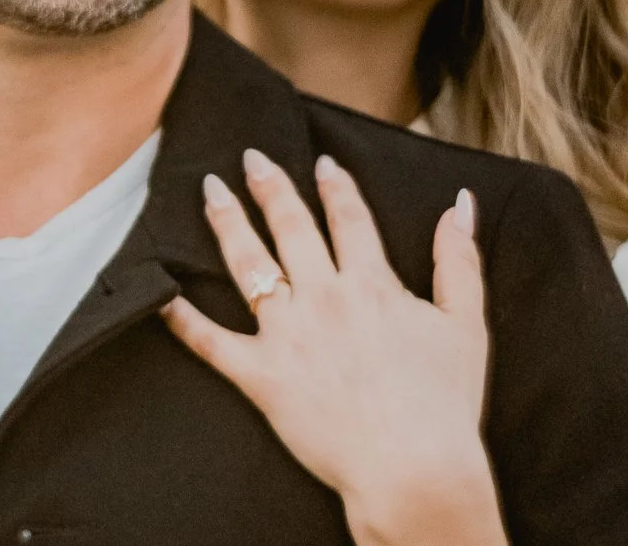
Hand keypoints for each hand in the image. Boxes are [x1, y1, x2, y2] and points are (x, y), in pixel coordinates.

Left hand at [161, 150, 504, 545]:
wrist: (413, 471)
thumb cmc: (443, 404)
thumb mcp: (466, 324)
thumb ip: (459, 260)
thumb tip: (461, 203)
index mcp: (371, 284)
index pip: (348, 218)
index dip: (335, 186)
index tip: (322, 162)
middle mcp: (324, 298)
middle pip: (291, 227)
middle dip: (270, 186)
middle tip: (250, 158)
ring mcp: (288, 335)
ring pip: (249, 265)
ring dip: (227, 223)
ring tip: (209, 191)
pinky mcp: (262, 376)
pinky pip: (213, 342)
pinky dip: (184, 319)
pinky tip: (162, 294)